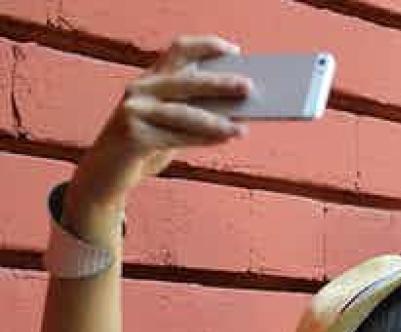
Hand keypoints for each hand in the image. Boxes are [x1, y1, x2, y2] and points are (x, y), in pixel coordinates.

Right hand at [70, 35, 250, 208]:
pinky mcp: (132, 135)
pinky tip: (223, 139)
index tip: (234, 51)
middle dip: (219, 83)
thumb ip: (196, 110)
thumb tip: (240, 106)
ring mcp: (133, 111)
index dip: (206, 46)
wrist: (107, 173)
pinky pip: (175, 137)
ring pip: (183, 113)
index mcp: (152, 79)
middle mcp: (141, 89)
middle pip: (185, 80)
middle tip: (248, 87)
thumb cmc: (147, 145)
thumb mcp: (172, 123)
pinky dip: (202, 139)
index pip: (179, 50)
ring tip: (241, 129)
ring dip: (216, 121)